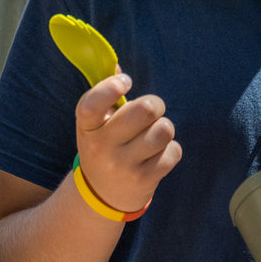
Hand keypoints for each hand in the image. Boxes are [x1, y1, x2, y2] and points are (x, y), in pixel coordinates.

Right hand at [74, 71, 180, 212]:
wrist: (102, 196)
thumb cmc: (105, 146)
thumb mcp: (96, 124)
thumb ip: (106, 95)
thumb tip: (115, 65)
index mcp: (88, 127)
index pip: (92, 104)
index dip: (111, 87)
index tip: (126, 81)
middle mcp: (102, 147)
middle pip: (145, 110)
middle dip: (155, 105)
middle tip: (152, 111)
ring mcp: (123, 166)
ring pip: (164, 130)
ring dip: (164, 128)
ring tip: (154, 135)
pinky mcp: (144, 180)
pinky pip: (173, 151)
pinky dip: (170, 150)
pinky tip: (157, 155)